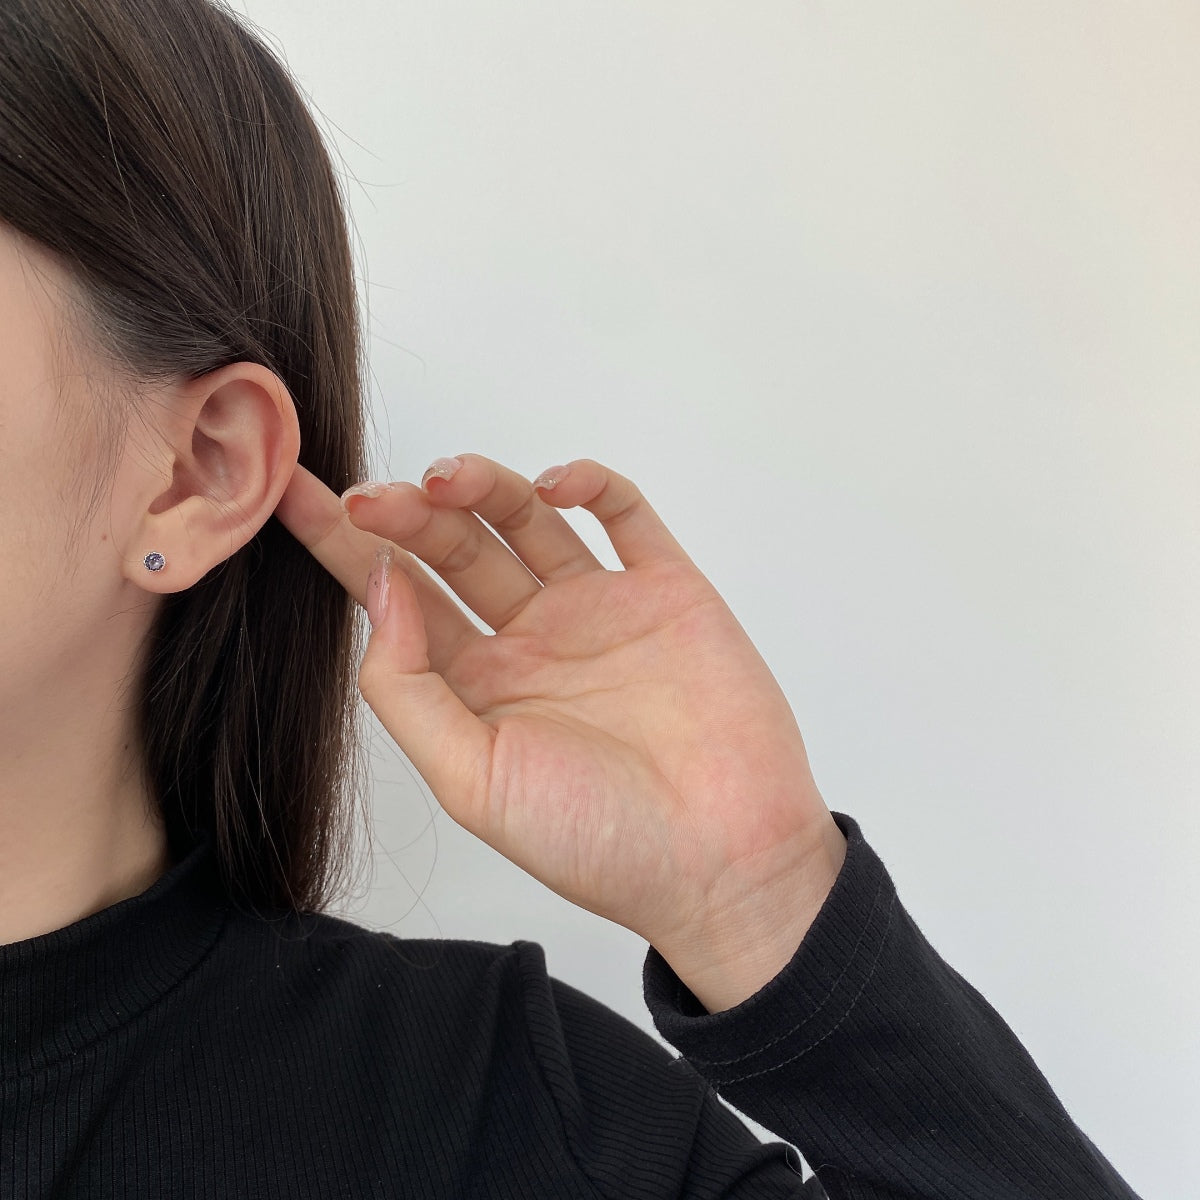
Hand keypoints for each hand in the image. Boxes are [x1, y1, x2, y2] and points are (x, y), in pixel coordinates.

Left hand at [273, 454, 846, 1011]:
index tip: (288, 495)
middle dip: (407, 513)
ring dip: (483, 485)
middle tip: (377, 495)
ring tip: (449, 479)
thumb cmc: (598, 842)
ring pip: (527, 520)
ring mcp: (599, 610)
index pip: (393, 599)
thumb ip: (410, 687)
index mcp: (478, 686)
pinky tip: (554, 484)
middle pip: (453, 549)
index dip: (341, 546)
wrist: (725, 862)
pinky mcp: (667, 591)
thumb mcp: (471, 782)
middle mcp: (531, 640)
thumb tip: (380, 586)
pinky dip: (589, 483)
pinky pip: (624, 516)